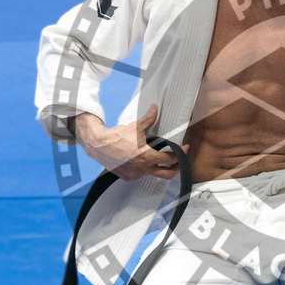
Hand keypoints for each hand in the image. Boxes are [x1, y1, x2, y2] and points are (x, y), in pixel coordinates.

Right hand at [71, 105, 188, 180]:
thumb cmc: (116, 138)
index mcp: (147, 157)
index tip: (185, 148)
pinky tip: (144, 162)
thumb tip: (155, 108)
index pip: (171, 158)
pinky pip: (141, 175)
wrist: (99, 146)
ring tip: (161, 160)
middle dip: (176, 169)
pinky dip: (145, 169)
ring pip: (153, 174)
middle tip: (180, 163)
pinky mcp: (128, 177)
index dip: (181, 153)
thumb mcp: (135, 127)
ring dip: (158, 167)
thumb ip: (148, 119)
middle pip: (167, 174)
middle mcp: (142, 169)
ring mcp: (135, 174)